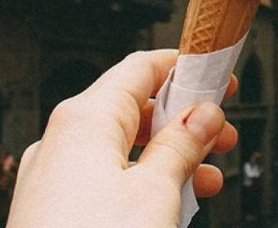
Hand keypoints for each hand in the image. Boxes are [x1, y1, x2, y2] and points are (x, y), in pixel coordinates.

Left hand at [8, 50, 237, 227]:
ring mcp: (53, 177)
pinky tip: (172, 204)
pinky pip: (105, 179)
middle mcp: (61, 141)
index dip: (187, 68)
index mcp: (84, 119)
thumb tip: (202, 115)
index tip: (220, 74)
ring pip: (123, 148)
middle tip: (224, 134)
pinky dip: (142, 181)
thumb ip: (182, 145)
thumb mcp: (156, 191)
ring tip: (208, 179)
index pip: (141, 68)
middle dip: (184, 120)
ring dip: (170, 156)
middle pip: (134, 109)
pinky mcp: (53, 209)